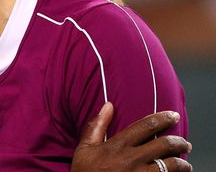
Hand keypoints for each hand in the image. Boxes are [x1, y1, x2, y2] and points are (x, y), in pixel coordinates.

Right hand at [72, 103, 191, 171]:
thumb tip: (108, 105)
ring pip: (171, 165)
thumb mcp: (84, 148)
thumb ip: (96, 126)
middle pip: (164, 145)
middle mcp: (131, 159)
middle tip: (184, 143)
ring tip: (185, 162)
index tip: (173, 115)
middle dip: (179, 142)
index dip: (163, 118)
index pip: (145, 126)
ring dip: (182, 163)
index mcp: (117, 146)